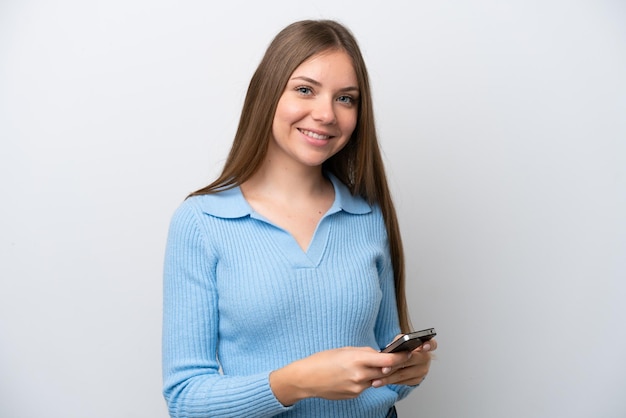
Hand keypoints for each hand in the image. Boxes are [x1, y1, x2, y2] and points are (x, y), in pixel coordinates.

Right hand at [269, 347, 409, 404]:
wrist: (306, 378)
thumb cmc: (322, 360)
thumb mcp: (345, 349)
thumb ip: (364, 352)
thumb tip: (378, 354)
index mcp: (357, 359)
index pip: (387, 359)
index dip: (400, 357)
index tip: (408, 353)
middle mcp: (359, 375)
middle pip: (385, 371)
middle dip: (390, 365)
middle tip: (396, 358)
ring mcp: (357, 387)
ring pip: (375, 379)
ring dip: (376, 373)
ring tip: (364, 365)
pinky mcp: (354, 395)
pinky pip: (365, 386)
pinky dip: (365, 380)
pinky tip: (352, 375)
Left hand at [371, 338, 437, 387]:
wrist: (404, 360)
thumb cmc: (402, 348)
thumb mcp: (401, 341)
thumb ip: (398, 341)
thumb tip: (390, 348)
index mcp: (425, 346)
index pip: (432, 344)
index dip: (429, 345)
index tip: (423, 346)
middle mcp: (426, 359)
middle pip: (411, 361)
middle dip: (395, 365)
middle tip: (383, 369)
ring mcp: (422, 371)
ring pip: (404, 374)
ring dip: (389, 378)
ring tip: (376, 379)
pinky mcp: (416, 380)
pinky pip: (402, 381)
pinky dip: (390, 381)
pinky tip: (380, 382)